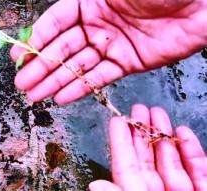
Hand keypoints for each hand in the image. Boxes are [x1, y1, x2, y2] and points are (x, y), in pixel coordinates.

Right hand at [10, 0, 206, 104]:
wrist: (203, 0)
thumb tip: (56, 7)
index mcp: (89, 0)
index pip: (55, 23)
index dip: (36, 39)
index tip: (18, 55)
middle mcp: (96, 24)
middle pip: (62, 49)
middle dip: (40, 67)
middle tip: (22, 83)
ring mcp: (112, 45)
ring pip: (77, 66)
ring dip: (55, 81)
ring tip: (34, 96)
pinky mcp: (129, 62)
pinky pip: (100, 77)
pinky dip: (81, 88)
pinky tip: (61, 97)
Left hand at [89, 104, 206, 190]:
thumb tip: (95, 184)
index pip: (125, 167)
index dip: (120, 143)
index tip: (117, 120)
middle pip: (147, 159)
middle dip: (142, 132)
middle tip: (138, 108)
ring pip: (170, 161)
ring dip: (164, 135)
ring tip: (157, 112)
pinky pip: (198, 170)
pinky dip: (192, 151)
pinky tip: (183, 132)